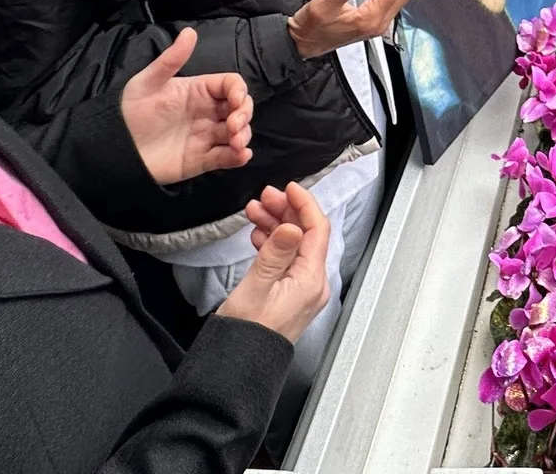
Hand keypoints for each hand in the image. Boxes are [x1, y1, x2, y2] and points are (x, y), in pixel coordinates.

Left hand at [119, 27, 254, 184]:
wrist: (115, 146)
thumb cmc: (131, 110)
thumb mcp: (148, 82)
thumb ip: (171, 59)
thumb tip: (190, 32)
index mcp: (199, 91)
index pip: (231, 85)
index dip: (239, 90)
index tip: (235, 100)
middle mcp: (207, 112)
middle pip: (240, 108)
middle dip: (245, 114)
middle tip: (234, 125)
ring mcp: (206, 136)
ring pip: (238, 133)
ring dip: (244, 136)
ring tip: (236, 143)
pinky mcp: (201, 159)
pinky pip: (226, 158)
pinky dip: (239, 157)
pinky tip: (240, 155)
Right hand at [217, 183, 331, 343]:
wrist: (238, 367)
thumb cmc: (245, 335)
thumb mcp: (256, 288)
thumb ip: (275, 254)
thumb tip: (292, 227)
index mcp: (310, 281)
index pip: (317, 229)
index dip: (304, 204)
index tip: (288, 188)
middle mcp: (312, 285)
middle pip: (306, 235)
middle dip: (286, 211)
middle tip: (264, 197)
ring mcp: (302, 290)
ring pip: (294, 245)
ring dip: (277, 225)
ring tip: (255, 212)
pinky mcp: (290, 295)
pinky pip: (287, 260)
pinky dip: (273, 243)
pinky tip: (258, 235)